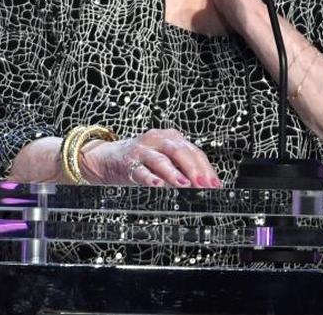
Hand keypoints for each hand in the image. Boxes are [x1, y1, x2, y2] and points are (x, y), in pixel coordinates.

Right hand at [80, 128, 221, 187]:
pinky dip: (149, 178)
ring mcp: (142, 150)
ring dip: (173, 173)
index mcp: (170, 138)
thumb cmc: (141, 159)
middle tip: (204, 185)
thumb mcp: (164, 159)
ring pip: (160, 159)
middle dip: (194, 169)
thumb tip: (205, 185)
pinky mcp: (127, 162)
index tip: (215, 184)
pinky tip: (157, 185)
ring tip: (184, 184)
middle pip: (179, 152)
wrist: (107, 157)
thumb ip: (182, 168)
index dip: (206, 168)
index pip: (193, 152)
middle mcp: (157, 140)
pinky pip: (139, 170)